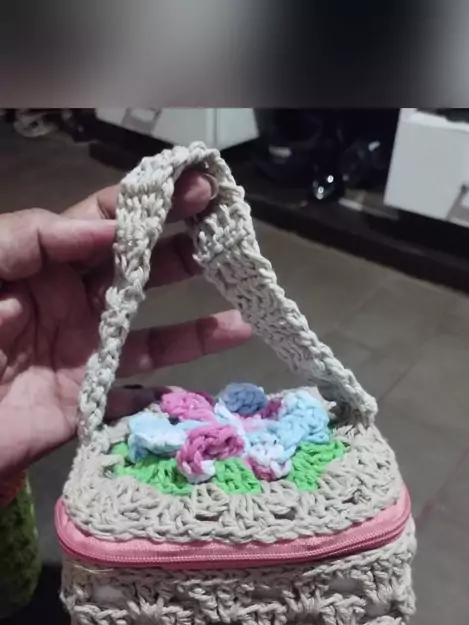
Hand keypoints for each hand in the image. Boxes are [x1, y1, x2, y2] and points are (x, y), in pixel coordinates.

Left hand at [0, 173, 250, 477]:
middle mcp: (72, 304)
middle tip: (229, 231)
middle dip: (184, 249)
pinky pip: (137, 396)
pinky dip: (171, 396)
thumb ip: (32, 238)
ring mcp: (85, 354)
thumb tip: (109, 229)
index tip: (193, 184)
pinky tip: (204, 387)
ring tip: (243, 311)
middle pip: (138, 270)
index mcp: (43, 264)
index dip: (149, 200)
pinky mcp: (89, 403)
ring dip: (198, 325)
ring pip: (151, 334)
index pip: (102, 222)